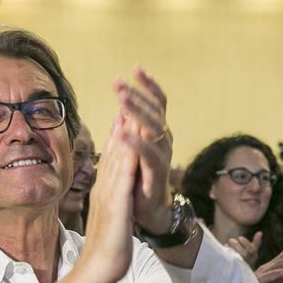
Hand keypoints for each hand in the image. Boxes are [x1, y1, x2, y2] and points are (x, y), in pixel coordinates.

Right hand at [78, 115, 139, 282]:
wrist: (98, 270)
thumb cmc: (106, 247)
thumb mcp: (111, 216)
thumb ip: (111, 200)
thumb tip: (114, 190)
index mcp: (105, 190)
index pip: (113, 156)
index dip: (119, 131)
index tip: (125, 109)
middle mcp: (104, 187)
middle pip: (114, 149)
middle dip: (121, 122)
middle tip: (125, 93)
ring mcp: (108, 194)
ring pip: (116, 157)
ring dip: (122, 131)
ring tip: (127, 106)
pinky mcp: (114, 205)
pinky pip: (122, 177)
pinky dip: (126, 157)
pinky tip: (132, 141)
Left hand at [112, 68, 171, 233]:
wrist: (151, 213)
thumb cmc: (141, 180)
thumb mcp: (133, 151)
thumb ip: (129, 131)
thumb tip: (119, 111)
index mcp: (158, 133)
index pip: (157, 103)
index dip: (148, 86)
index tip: (136, 68)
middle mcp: (164, 141)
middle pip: (154, 111)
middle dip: (136, 95)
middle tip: (118, 83)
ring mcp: (162, 157)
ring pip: (152, 128)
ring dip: (136, 112)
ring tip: (121, 98)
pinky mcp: (156, 174)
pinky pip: (147, 154)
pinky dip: (134, 142)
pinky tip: (120, 131)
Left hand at [226, 232, 261, 267]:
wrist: (240, 273)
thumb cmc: (246, 258)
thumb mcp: (252, 250)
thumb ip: (256, 242)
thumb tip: (260, 232)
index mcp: (253, 256)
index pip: (252, 250)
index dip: (246, 243)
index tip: (240, 238)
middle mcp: (249, 262)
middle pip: (245, 254)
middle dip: (237, 246)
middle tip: (231, 240)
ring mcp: (242, 266)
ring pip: (238, 258)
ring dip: (232, 250)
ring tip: (228, 245)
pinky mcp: (234, 269)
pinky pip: (231, 262)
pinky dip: (227, 254)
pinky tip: (225, 248)